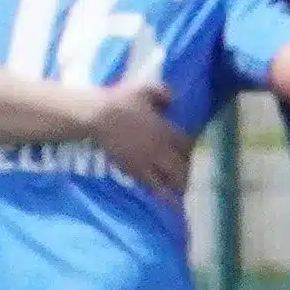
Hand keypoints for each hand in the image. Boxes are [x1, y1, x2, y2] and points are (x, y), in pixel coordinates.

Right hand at [86, 81, 193, 198]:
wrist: (98, 116)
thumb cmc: (121, 100)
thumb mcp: (145, 88)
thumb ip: (163, 92)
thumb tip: (172, 100)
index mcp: (165, 131)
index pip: (187, 146)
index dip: (192, 151)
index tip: (192, 153)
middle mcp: (159, 151)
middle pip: (180, 170)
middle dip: (186, 176)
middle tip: (189, 180)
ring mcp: (144, 162)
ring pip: (164, 184)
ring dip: (173, 191)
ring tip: (178, 200)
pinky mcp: (130, 169)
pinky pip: (146, 184)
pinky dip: (154, 190)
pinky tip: (158, 195)